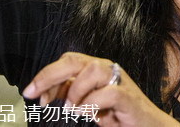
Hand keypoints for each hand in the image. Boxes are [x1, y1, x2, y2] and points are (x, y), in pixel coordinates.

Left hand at [22, 52, 179, 126]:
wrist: (148, 125)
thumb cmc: (118, 114)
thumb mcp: (88, 104)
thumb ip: (71, 94)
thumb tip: (46, 94)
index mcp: (95, 69)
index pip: (67, 62)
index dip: (47, 76)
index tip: (31, 93)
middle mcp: (106, 69)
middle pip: (74, 60)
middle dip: (50, 76)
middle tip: (35, 93)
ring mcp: (119, 81)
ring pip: (92, 70)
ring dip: (76, 90)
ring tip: (71, 108)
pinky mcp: (128, 96)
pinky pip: (108, 93)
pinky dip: (92, 103)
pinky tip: (87, 113)